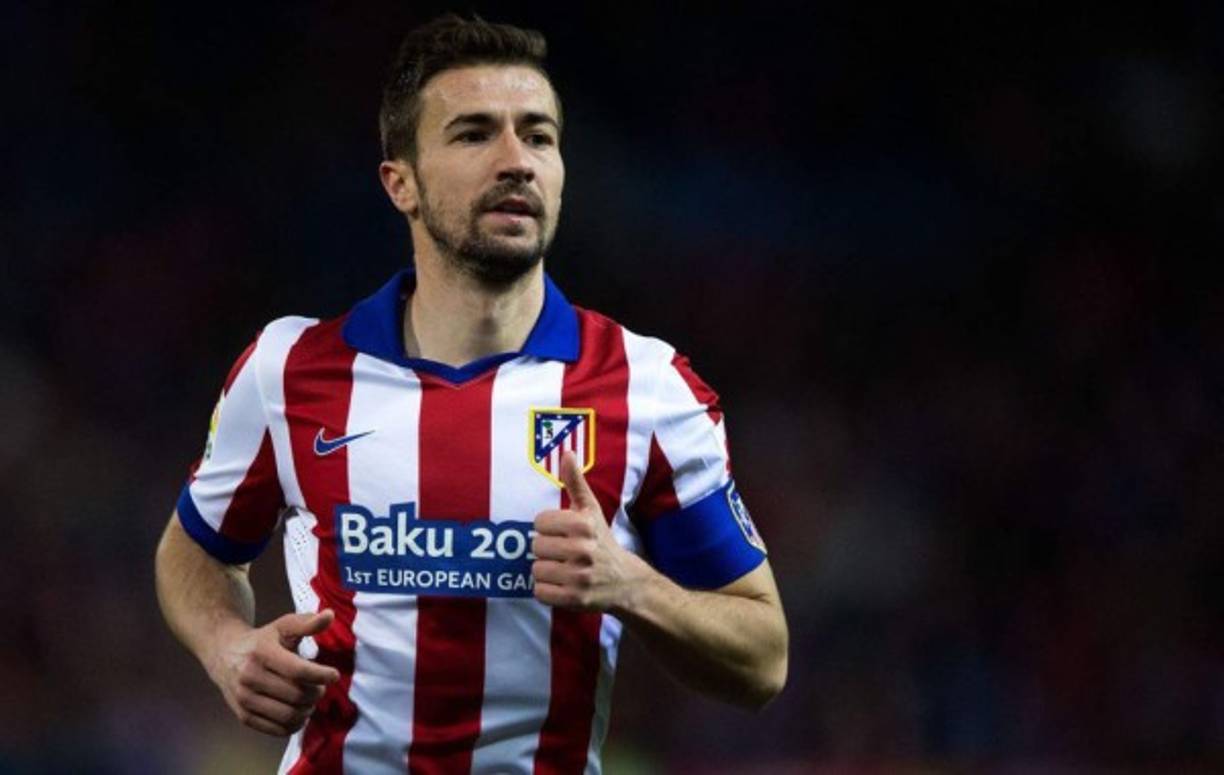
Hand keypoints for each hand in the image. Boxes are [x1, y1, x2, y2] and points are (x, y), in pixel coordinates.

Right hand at [205, 609, 340, 735]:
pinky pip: (277, 729)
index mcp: (261, 653)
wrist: (224, 654)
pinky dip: (295, 724)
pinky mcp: (243, 716)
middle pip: (296, 695)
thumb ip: (307, 623)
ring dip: (308, 710)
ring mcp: (244, 699)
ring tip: (311, 700)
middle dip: (316, 693)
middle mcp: (250, 677)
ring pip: (288, 715)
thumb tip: (329, 615)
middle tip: (320, 687)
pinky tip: (300, 712)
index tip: (334, 675)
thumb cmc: (262, 640)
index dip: (321, 675)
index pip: (298, 670)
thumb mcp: (283, 626)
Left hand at [532, 450, 650, 610]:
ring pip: (536, 570)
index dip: (548, 528)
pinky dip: (547, 590)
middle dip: (547, 550)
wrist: (625, 581)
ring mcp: (579, 576)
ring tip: (564, 569)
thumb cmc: (602, 541)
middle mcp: (583, 550)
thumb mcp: (591, 510)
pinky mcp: (575, 598)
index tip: (563, 533)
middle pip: (536, 546)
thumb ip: (576, 482)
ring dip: (546, 571)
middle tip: (564, 553)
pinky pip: (540, 592)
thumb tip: (567, 453)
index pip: (540, 522)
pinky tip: (563, 584)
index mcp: (584, 524)